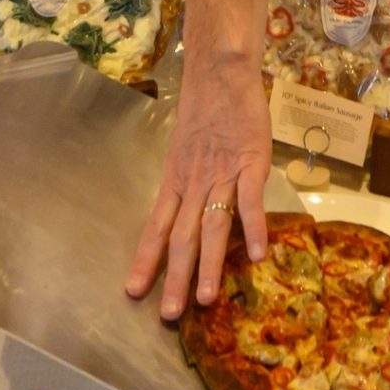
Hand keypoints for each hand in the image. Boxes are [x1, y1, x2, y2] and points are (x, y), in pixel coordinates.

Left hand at [125, 53, 270, 319]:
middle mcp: (193, 184)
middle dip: (174, 277)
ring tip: (205, 299)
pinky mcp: (250, 163)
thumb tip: (189, 214)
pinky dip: (253, 229)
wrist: (220, 75)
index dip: (145, 259)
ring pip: (212, 227)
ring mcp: (222, 175)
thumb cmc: (204, 113)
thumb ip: (187, 184)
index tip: (132, 291)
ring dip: (208, 265)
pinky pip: (250, 201)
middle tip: (169, 314)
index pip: (155, 228)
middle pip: (181, 237)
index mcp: (175, 182)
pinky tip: (256, 257)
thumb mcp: (185, 152)